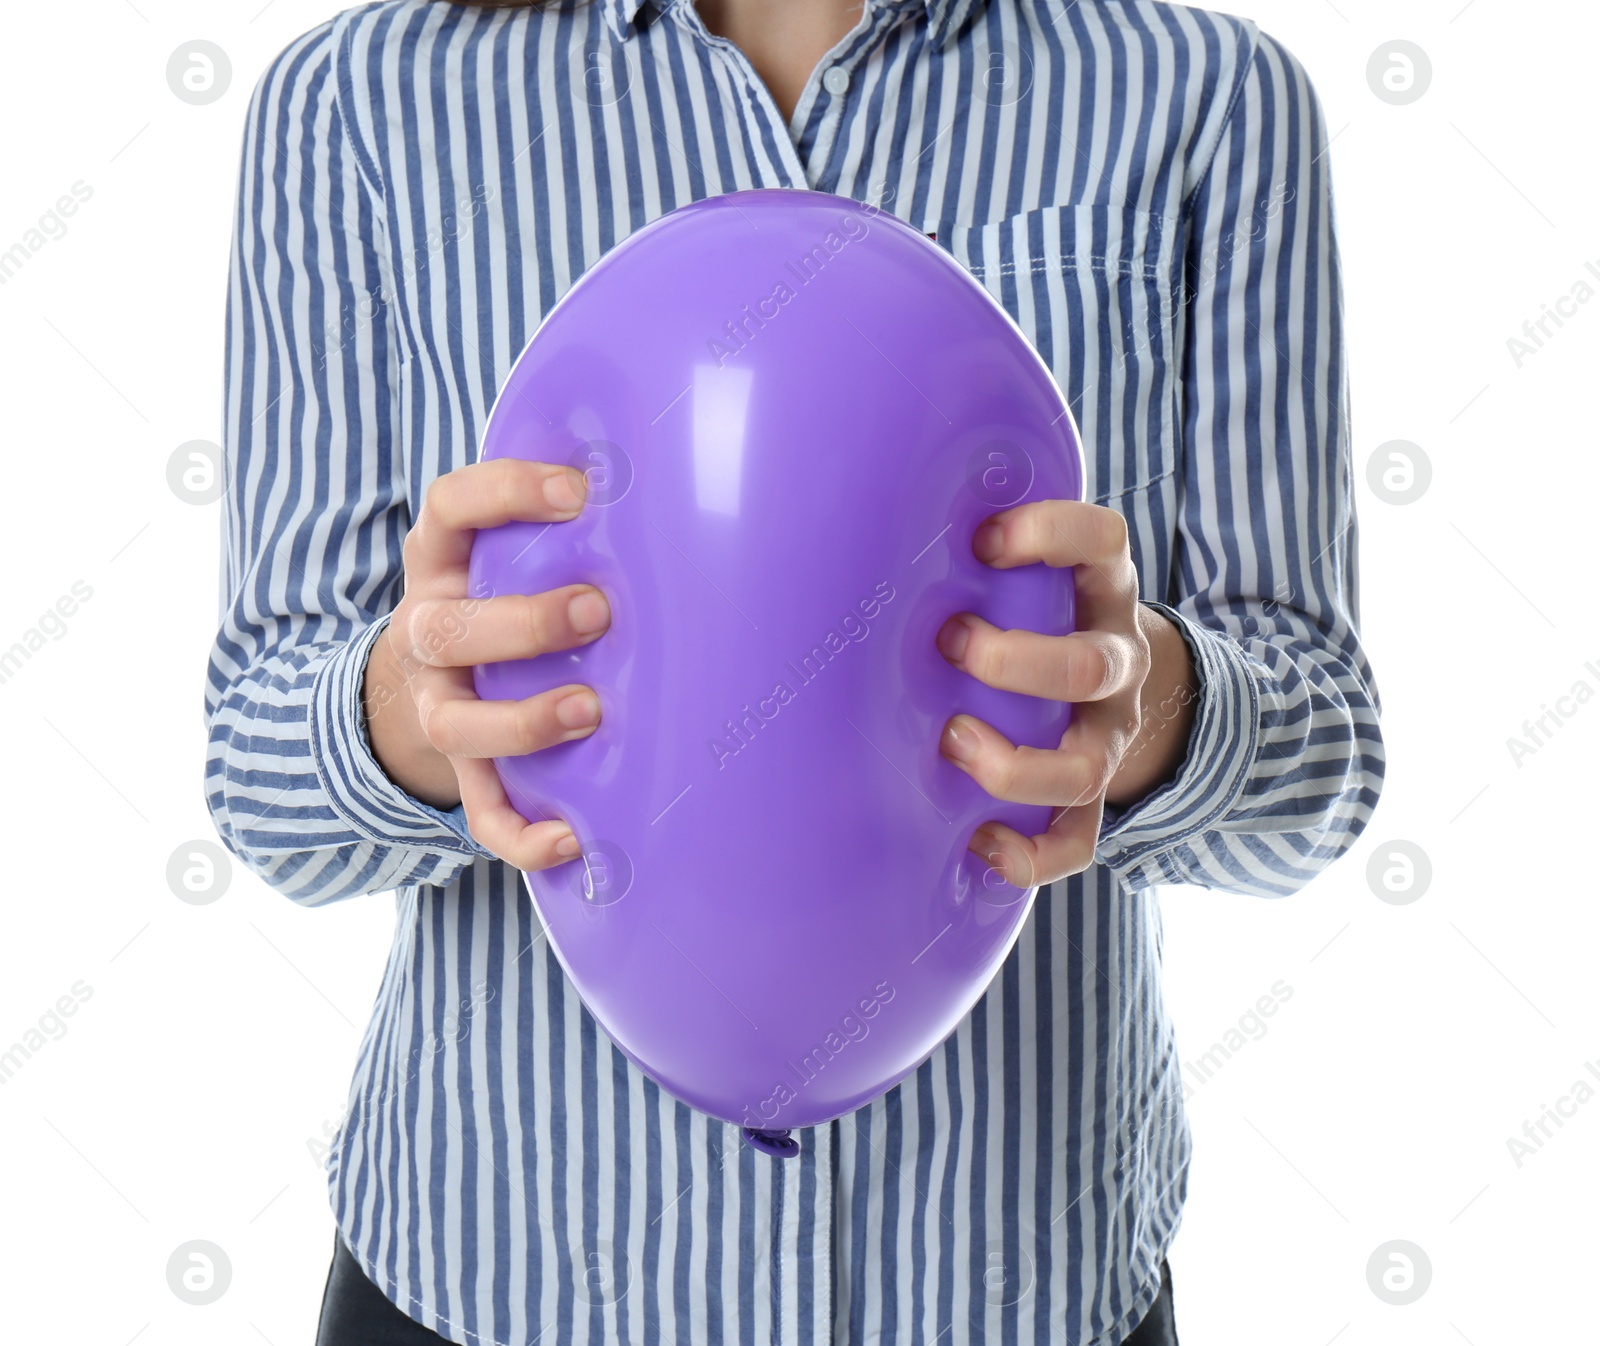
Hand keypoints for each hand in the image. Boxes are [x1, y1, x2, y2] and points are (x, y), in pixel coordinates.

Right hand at [361, 459, 610, 870]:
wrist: (435, 679)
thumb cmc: (508, 595)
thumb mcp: (514, 549)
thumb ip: (569, 527)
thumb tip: (687, 493)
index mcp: (442, 559)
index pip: (450, 507)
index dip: (504, 492)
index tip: (578, 491)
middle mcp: (426, 628)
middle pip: (445, 627)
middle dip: (521, 623)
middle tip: (598, 612)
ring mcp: (437, 703)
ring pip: (453, 722)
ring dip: (522, 722)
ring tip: (592, 711)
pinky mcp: (460, 769)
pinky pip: (480, 812)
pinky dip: (522, 835)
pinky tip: (577, 839)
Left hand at [936, 501, 1196, 887]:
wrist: (1113, 687)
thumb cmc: (1040, 616)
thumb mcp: (1034, 574)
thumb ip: (983, 557)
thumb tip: (863, 525)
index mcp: (1101, 589)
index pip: (1101, 541)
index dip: (1050, 535)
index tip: (984, 542)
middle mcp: (1117, 660)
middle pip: (1087, 665)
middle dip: (1012, 661)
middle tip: (950, 643)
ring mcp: (1110, 733)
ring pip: (1082, 766)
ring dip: (1012, 763)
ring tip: (950, 741)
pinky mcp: (1096, 793)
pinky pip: (1079, 840)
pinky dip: (1031, 854)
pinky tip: (979, 845)